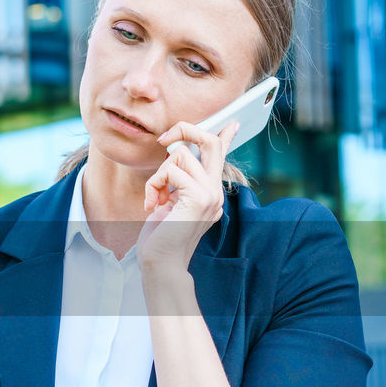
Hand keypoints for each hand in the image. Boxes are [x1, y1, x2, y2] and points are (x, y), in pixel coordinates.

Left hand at [136, 121, 237, 267]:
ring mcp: (211, 194)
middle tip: (163, 140)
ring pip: (181, 155)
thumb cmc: (161, 236)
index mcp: (210, 192)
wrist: (161, 263)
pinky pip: (171, 172)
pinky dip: (154, 186)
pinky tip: (152, 205)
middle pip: (210, 142)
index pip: (221, 157)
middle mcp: (215, 191)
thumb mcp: (170, 201)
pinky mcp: (199, 198)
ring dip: (159, 174)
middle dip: (185, 130)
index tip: (232, 124)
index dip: (225, 136)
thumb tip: (176, 154)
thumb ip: (178, 180)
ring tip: (155, 198)